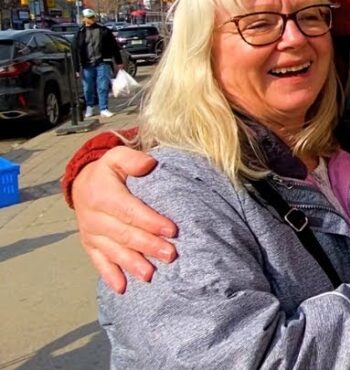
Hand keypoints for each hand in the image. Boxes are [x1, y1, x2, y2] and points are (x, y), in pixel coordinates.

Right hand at [74, 146, 176, 292]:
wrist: (82, 184)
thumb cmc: (107, 172)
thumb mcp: (116, 157)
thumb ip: (132, 159)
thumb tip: (149, 164)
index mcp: (102, 195)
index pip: (129, 211)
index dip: (150, 221)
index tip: (172, 230)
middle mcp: (94, 217)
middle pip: (124, 234)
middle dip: (148, 246)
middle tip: (170, 255)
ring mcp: (91, 234)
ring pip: (113, 251)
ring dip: (132, 264)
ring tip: (150, 275)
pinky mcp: (90, 245)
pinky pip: (99, 262)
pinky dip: (110, 276)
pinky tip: (122, 288)